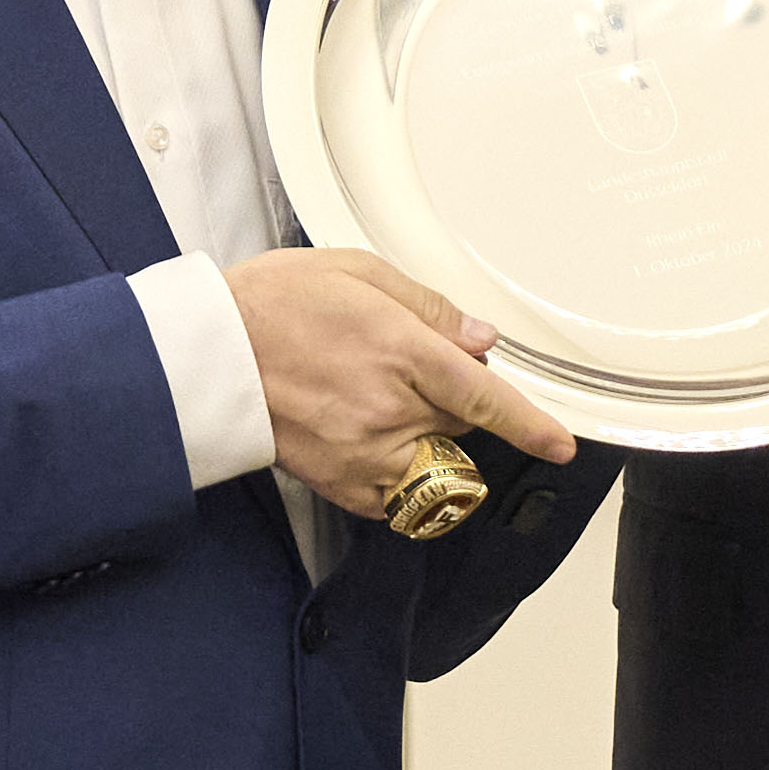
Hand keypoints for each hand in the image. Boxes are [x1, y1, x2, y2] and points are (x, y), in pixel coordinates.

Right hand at [224, 247, 579, 510]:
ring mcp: (366, 453)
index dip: (532, 426)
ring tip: (380, 406)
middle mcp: (392, 409)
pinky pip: (395, 496)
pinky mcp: (341, 484)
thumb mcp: (358, 273)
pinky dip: (397, 475)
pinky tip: (367, 439)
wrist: (208, 353)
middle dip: (454, 406)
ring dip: (428, 442)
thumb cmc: (273, 303)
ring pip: (434, 465)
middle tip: (407, 375)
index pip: (488, 399)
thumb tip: (480, 340)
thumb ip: (428, 308)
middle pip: (463, 428)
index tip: (560, 444)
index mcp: (403, 352)